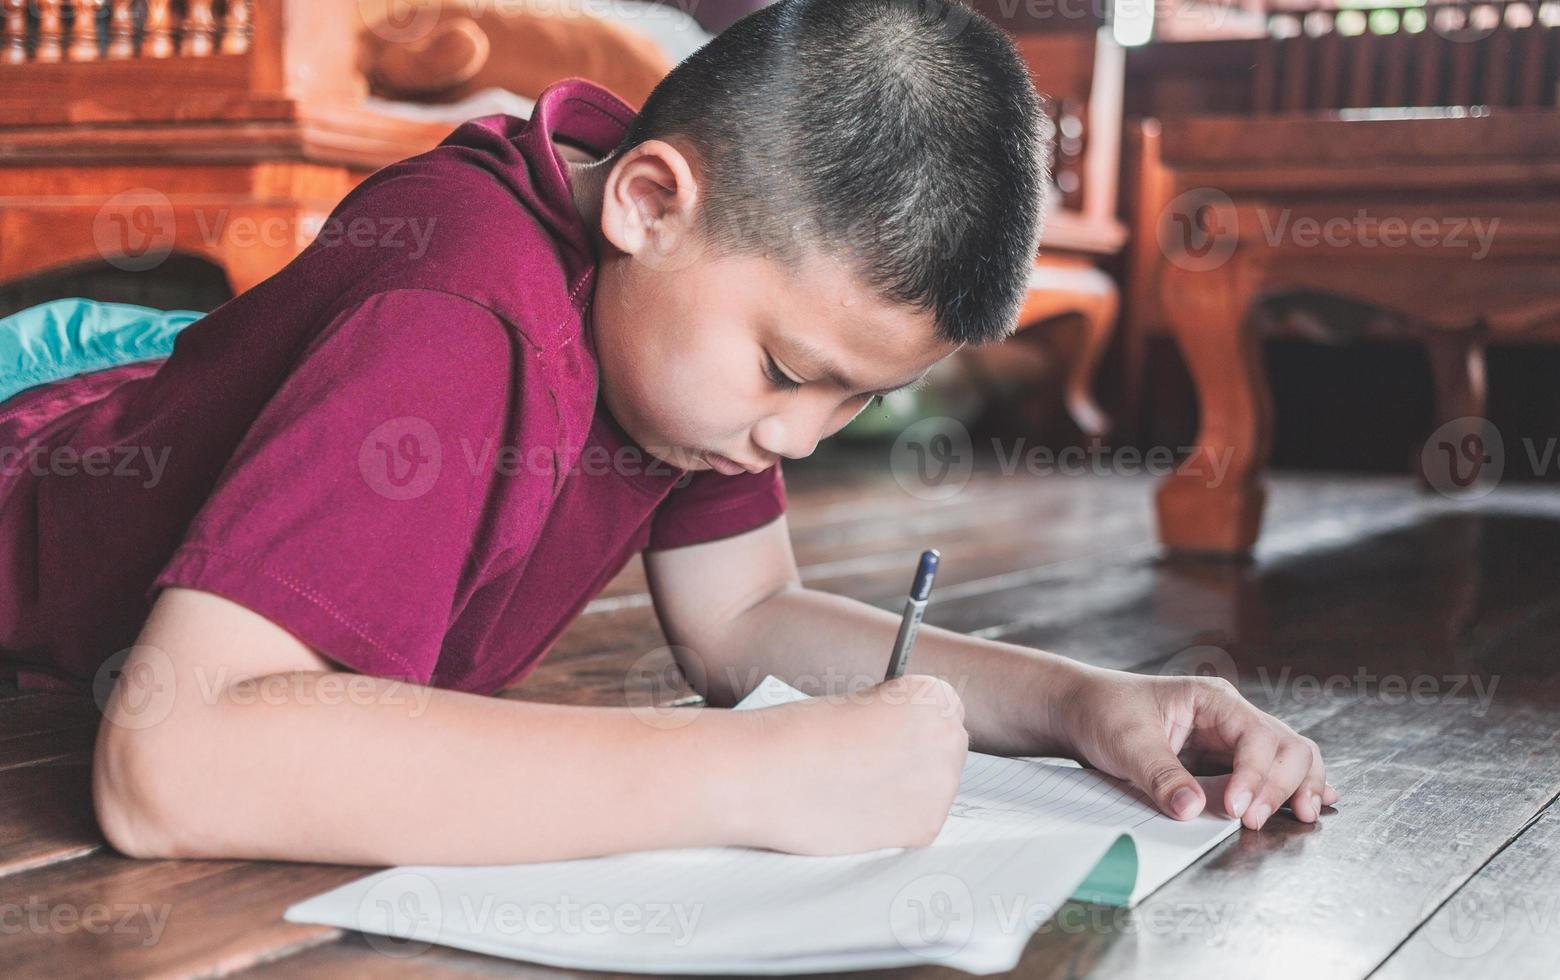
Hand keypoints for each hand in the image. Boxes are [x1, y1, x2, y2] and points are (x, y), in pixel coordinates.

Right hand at [749, 674, 968, 854]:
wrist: (770, 772)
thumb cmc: (801, 733)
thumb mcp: (858, 704)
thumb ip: (894, 719)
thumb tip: (906, 743)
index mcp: (933, 695)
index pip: (946, 711)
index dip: (914, 725)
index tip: (895, 735)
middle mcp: (948, 736)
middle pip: (948, 751)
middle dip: (918, 758)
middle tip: (875, 766)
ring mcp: (941, 786)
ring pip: (936, 790)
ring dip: (909, 791)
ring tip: (860, 789)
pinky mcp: (924, 828)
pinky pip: (920, 824)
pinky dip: (895, 824)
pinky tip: (861, 812)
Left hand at [1053, 665, 1338, 828]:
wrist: (1078, 709)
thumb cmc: (1102, 711)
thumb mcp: (1125, 742)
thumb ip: (1160, 774)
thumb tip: (1192, 809)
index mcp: (1213, 700)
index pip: (1257, 737)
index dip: (1254, 776)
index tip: (1236, 809)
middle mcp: (1230, 716)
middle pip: (1286, 746)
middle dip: (1284, 784)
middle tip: (1257, 821)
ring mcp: (1230, 738)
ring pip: (1288, 757)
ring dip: (1299, 786)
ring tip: (1306, 816)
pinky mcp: (1223, 760)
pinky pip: (1268, 771)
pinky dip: (1291, 787)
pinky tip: (1312, 804)